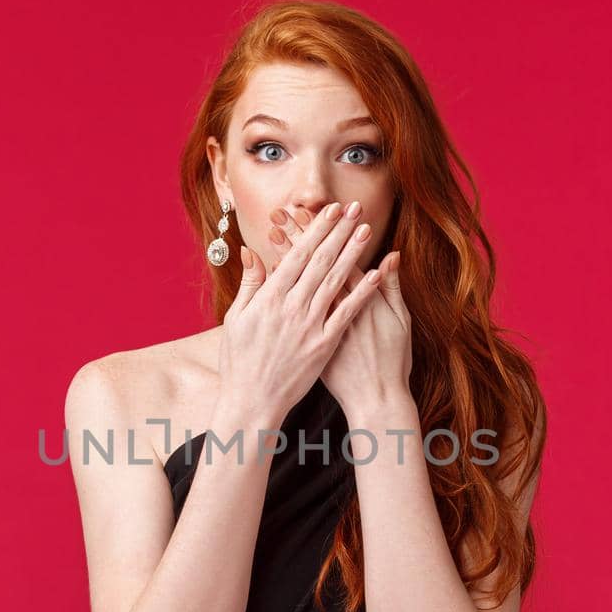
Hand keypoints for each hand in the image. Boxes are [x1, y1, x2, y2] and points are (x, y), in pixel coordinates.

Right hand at [220, 201, 385, 423]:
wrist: (251, 402)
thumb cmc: (239, 362)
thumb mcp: (235, 319)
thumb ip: (249, 283)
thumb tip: (250, 250)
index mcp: (268, 298)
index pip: (297, 255)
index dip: (316, 230)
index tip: (330, 211)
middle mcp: (291, 308)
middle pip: (320, 261)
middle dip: (339, 232)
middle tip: (355, 209)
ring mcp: (309, 326)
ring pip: (336, 282)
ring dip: (353, 254)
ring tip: (367, 230)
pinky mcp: (324, 345)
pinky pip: (347, 314)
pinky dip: (362, 293)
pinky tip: (376, 274)